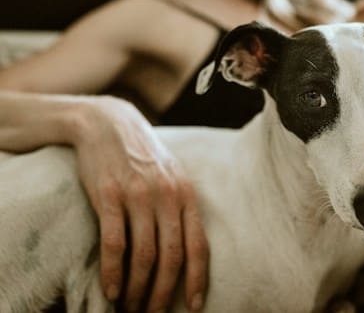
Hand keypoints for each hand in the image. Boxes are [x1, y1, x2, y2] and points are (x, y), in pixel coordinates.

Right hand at [72, 96, 208, 311]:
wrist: (109, 124)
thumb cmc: (144, 156)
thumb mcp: (172, 176)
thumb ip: (181, 207)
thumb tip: (188, 249)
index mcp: (186, 194)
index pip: (198, 245)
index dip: (198, 279)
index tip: (195, 305)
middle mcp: (167, 196)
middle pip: (171, 257)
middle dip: (164, 292)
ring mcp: (138, 196)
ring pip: (144, 255)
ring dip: (138, 289)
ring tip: (132, 308)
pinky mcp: (109, 196)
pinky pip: (114, 244)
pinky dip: (113, 272)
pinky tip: (111, 290)